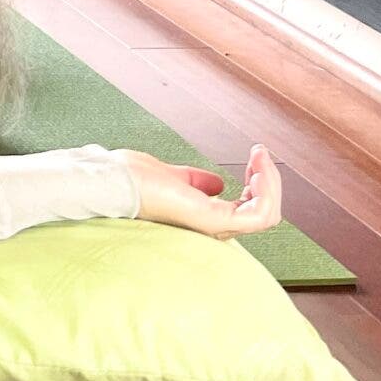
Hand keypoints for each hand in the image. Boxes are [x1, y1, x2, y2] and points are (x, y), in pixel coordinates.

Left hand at [119, 144, 281, 238]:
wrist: (110, 180)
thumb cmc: (130, 179)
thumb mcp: (171, 176)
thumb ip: (194, 181)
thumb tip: (217, 183)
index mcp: (202, 217)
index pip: (247, 209)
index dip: (257, 183)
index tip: (255, 156)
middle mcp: (211, 226)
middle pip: (261, 211)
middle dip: (268, 180)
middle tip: (260, 153)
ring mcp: (213, 225)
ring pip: (265, 213)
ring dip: (270, 182)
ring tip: (260, 157)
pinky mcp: (213, 220)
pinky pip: (258, 215)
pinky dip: (266, 190)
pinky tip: (258, 169)